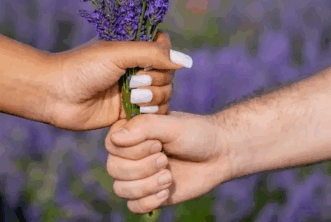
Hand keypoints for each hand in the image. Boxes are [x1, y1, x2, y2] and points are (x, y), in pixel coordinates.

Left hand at [46, 32, 190, 130]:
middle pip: (168, 74)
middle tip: (132, 83)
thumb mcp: (119, 53)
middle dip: (155, 80)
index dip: (163, 56)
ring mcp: (132, 91)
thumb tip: (186, 62)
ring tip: (130, 98)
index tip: (147, 62)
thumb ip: (153, 54)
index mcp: (133, 47)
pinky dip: (148, 114)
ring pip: (164, 95)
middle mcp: (135, 68)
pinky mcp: (128, 112)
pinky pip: (153, 115)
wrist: (55, 95)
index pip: (165, 47)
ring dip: (152, 98)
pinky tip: (132, 112)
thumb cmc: (83, 68)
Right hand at [104, 111, 233, 213]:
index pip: (111, 145)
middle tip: (165, 160)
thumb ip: (144, 127)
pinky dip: (149, 201)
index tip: (158, 144)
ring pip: (121, 189)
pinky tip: (166, 192)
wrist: (219, 154)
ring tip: (168, 177)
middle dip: (141, 168)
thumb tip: (116, 137)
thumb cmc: (196, 133)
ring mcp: (138, 175)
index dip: (132, 150)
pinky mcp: (148, 194)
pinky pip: (133, 206)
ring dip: (146, 186)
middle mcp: (130, 154)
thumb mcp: (172, 125)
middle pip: (113, 169)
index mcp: (131, 133)